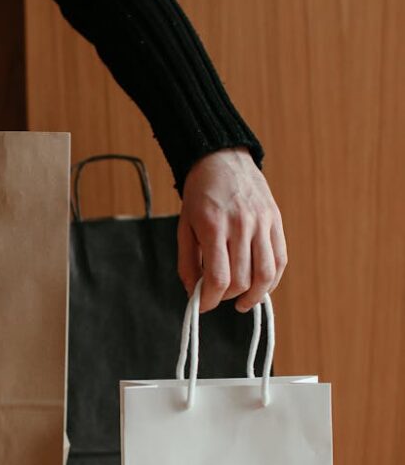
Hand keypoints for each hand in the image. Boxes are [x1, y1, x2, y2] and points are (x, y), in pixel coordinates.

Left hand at [177, 147, 287, 312]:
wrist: (221, 159)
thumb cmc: (200, 194)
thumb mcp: (184, 226)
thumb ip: (187, 262)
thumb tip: (193, 293)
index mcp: (213, 225)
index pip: (218, 277)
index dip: (210, 300)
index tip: (202, 305)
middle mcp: (241, 224)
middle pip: (242, 280)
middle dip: (226, 297)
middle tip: (217, 296)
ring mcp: (262, 222)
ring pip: (266, 275)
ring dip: (254, 296)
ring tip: (242, 302)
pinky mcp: (276, 220)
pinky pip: (280, 259)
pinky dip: (272, 280)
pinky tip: (261, 287)